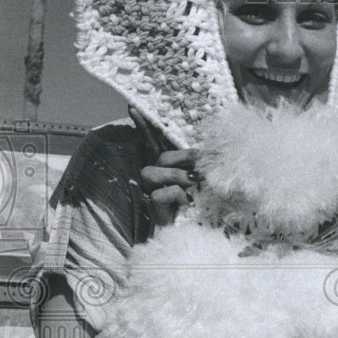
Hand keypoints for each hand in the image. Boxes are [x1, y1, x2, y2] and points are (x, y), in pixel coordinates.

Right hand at [130, 106, 199, 226]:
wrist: (189, 229)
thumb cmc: (196, 202)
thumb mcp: (199, 179)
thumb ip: (196, 164)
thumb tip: (204, 152)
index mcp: (164, 164)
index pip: (153, 141)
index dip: (144, 126)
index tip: (133, 107)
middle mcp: (152, 173)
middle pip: (162, 156)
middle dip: (184, 158)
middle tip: (201, 167)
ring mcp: (149, 187)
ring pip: (156, 172)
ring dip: (180, 177)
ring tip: (194, 184)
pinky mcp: (150, 201)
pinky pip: (162, 192)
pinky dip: (178, 195)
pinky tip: (186, 202)